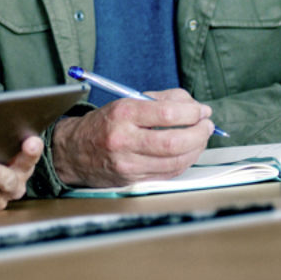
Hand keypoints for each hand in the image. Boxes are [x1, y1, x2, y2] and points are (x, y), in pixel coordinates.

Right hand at [51, 89, 214, 188]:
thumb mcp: (125, 102)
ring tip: (201, 137)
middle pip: (174, 142)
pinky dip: (184, 162)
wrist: (73, 152)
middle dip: (198, 133)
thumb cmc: (104, 124)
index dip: (192, 112)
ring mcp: (129, 164)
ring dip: (196, 149)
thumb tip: (193, 104)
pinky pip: (168, 173)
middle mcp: (124, 140)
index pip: (166, 113)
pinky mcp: (133, 179)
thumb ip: (160, 100)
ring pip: (175, 161)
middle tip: (207, 125)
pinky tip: (188, 152)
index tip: (202, 110)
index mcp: (122, 114)